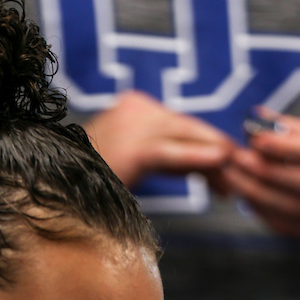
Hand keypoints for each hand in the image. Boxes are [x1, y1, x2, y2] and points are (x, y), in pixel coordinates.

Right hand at [85, 90, 233, 188]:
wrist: (55, 190)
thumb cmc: (94, 185)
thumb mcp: (140, 166)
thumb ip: (176, 161)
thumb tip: (215, 168)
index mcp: (134, 109)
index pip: (181, 125)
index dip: (208, 143)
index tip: (232, 161)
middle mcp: (135, 109)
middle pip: (187, 128)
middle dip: (216, 150)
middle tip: (244, 169)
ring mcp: (131, 124)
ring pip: (184, 136)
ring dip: (214, 155)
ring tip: (238, 170)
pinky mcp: (130, 147)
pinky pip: (171, 151)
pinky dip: (198, 156)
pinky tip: (220, 161)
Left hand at [221, 108, 299, 250]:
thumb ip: (295, 129)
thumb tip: (256, 116)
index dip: (287, 146)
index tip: (255, 139)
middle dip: (265, 170)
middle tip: (235, 159)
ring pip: (292, 206)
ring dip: (256, 192)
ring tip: (232, 177)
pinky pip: (287, 224)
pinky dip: (262, 210)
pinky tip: (245, 196)